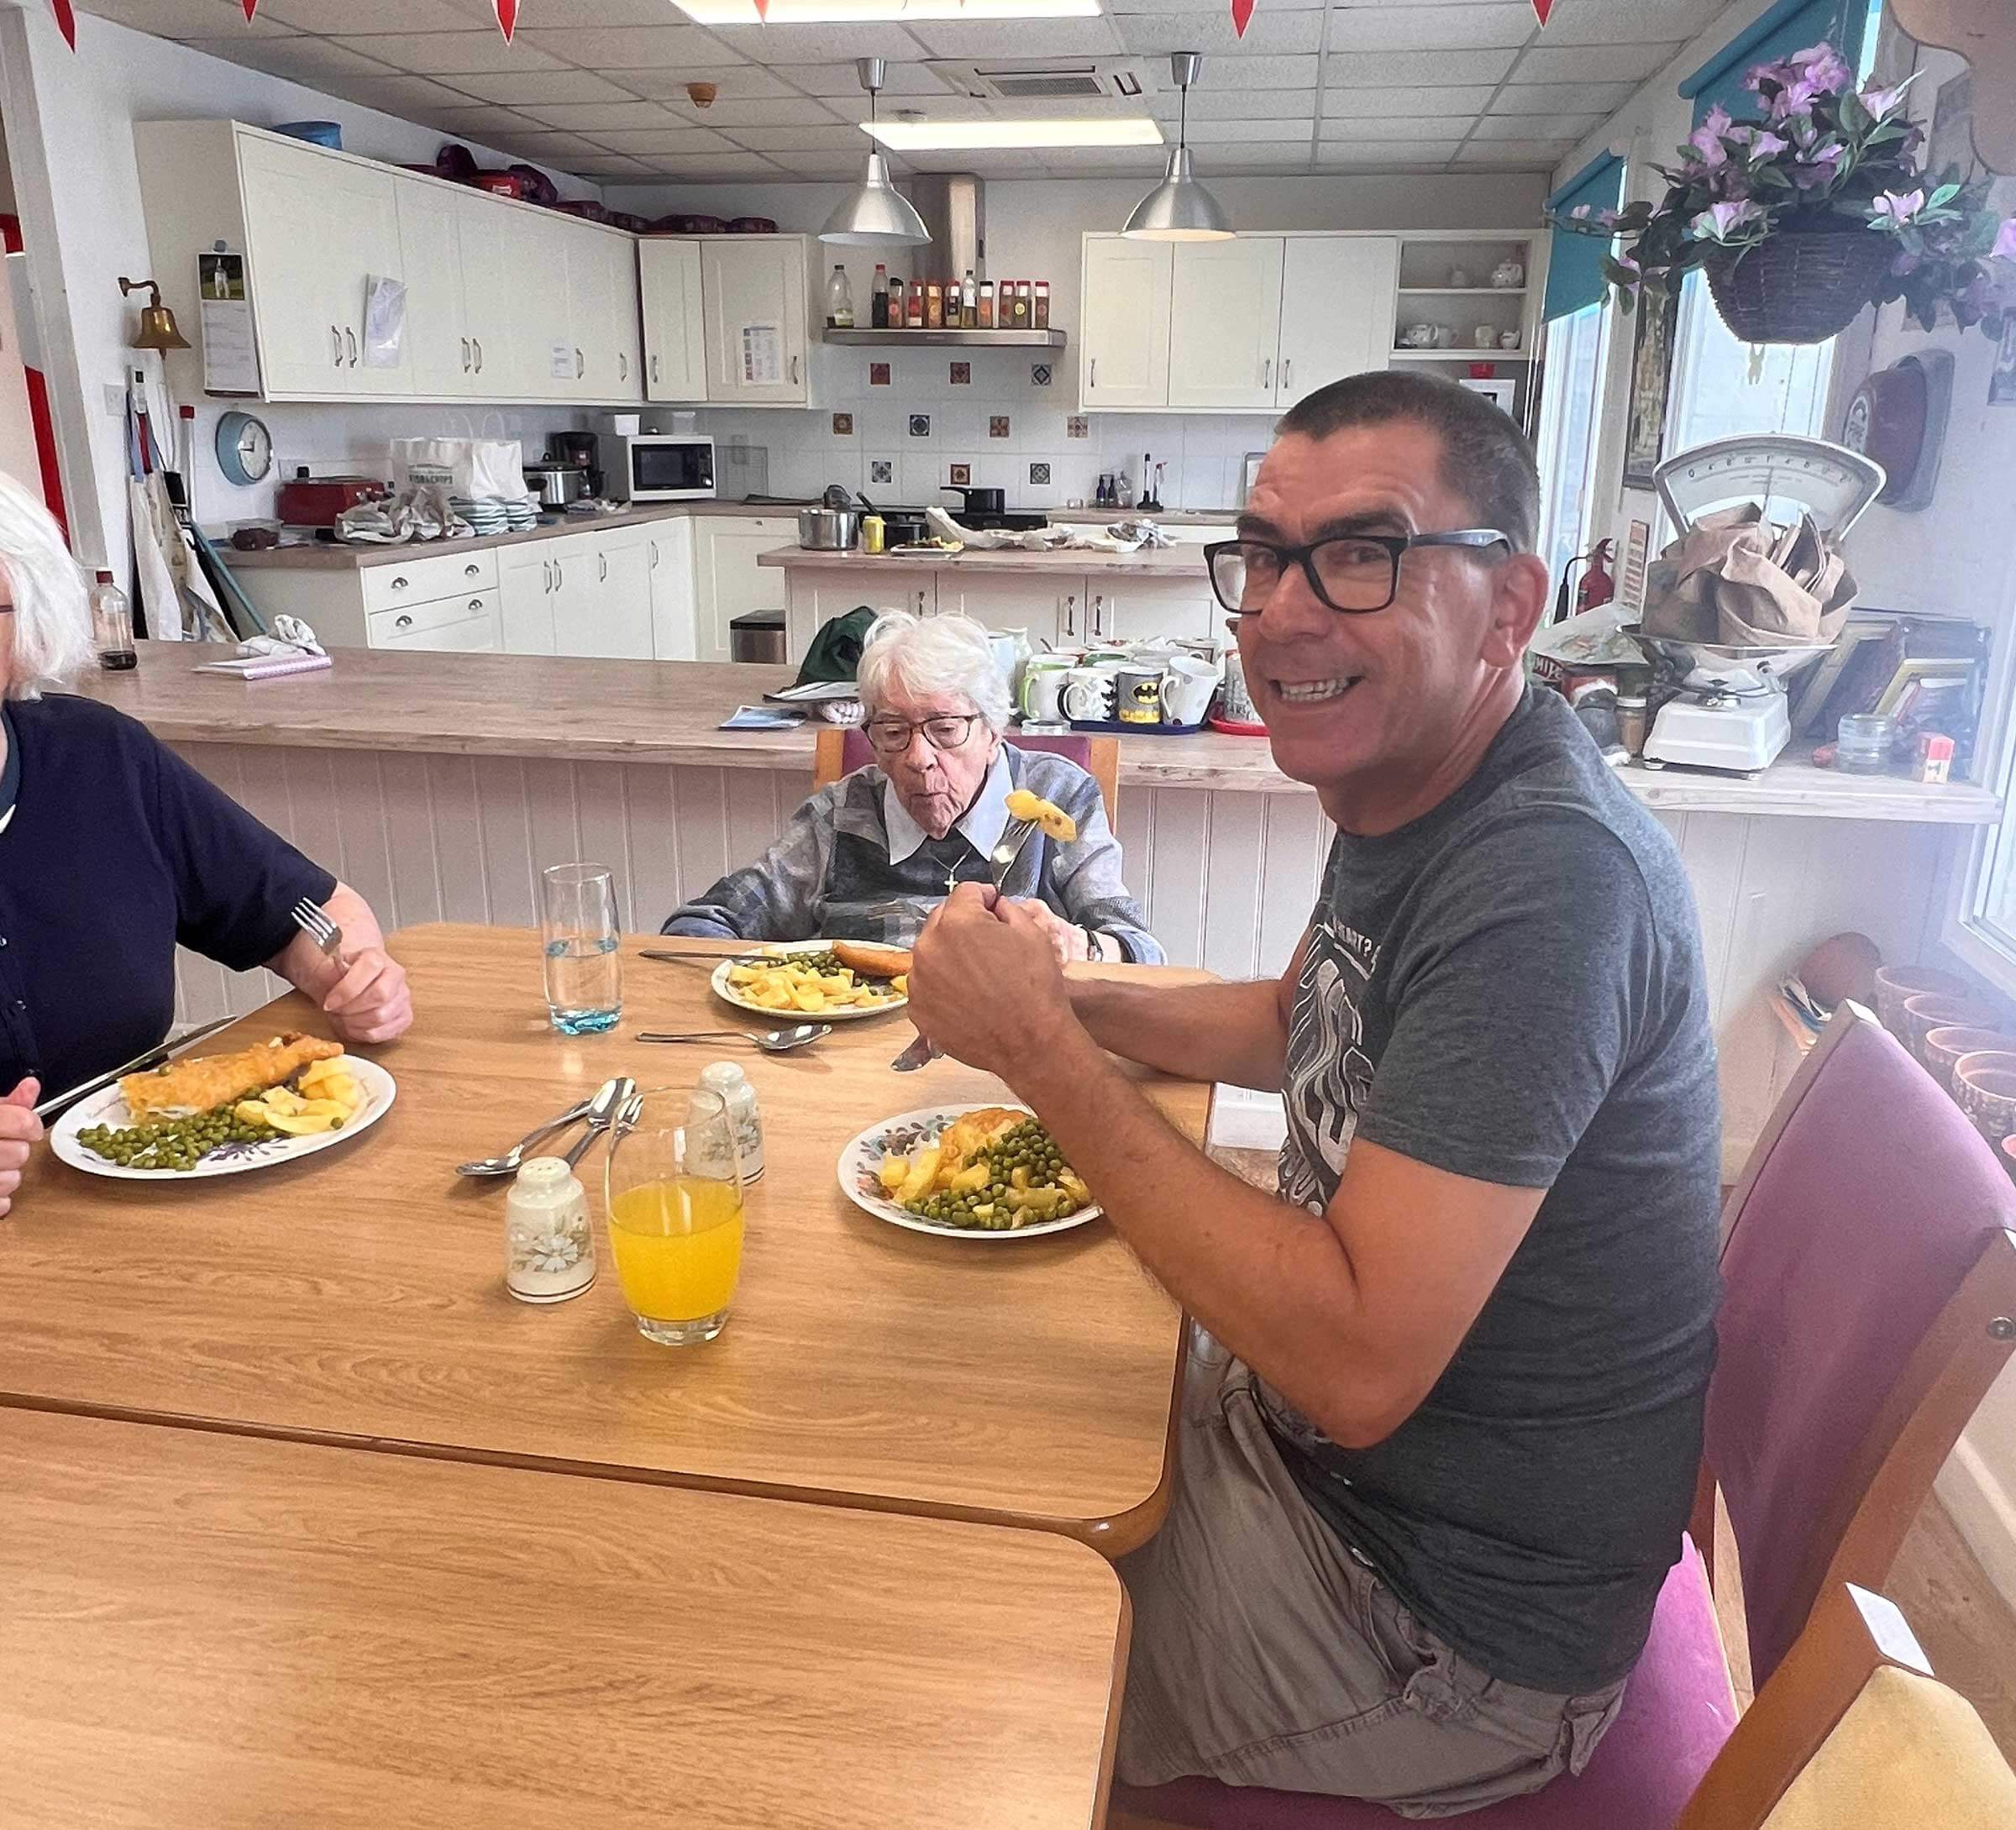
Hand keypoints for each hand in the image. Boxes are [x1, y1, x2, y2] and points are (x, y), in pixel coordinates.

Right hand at [0, 1078, 43, 1218]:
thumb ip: (5, 1104)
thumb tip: (30, 1086)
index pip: (20, 1122)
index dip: (30, 1123)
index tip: (30, 1127)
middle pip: (20, 1153)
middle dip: (17, 1149)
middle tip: (2, 1146)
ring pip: (13, 1180)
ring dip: (8, 1174)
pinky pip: (1, 1204)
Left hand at [320, 947, 413, 1044]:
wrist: (351, 984)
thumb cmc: (339, 978)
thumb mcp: (326, 970)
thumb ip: (327, 972)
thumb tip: (333, 976)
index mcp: (377, 957)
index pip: (370, 968)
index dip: (347, 989)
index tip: (329, 1003)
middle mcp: (396, 974)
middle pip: (380, 995)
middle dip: (352, 1009)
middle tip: (336, 1011)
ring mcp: (403, 997)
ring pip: (381, 1017)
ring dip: (354, 1023)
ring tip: (342, 1018)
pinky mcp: (405, 1017)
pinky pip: (383, 1033)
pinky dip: (362, 1034)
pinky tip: (352, 1027)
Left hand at [909, 884, 1073, 1079]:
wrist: (1030, 1043)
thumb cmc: (1035, 989)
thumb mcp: (1032, 934)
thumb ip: (1006, 909)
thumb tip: (993, 905)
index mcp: (957, 922)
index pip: (965, 892)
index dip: (985, 897)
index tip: (995, 907)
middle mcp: (929, 947)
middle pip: (942, 919)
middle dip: (963, 924)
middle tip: (988, 944)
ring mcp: (919, 980)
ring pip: (932, 953)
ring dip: (950, 956)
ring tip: (978, 976)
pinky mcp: (918, 1009)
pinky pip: (927, 984)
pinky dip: (943, 985)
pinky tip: (967, 997)